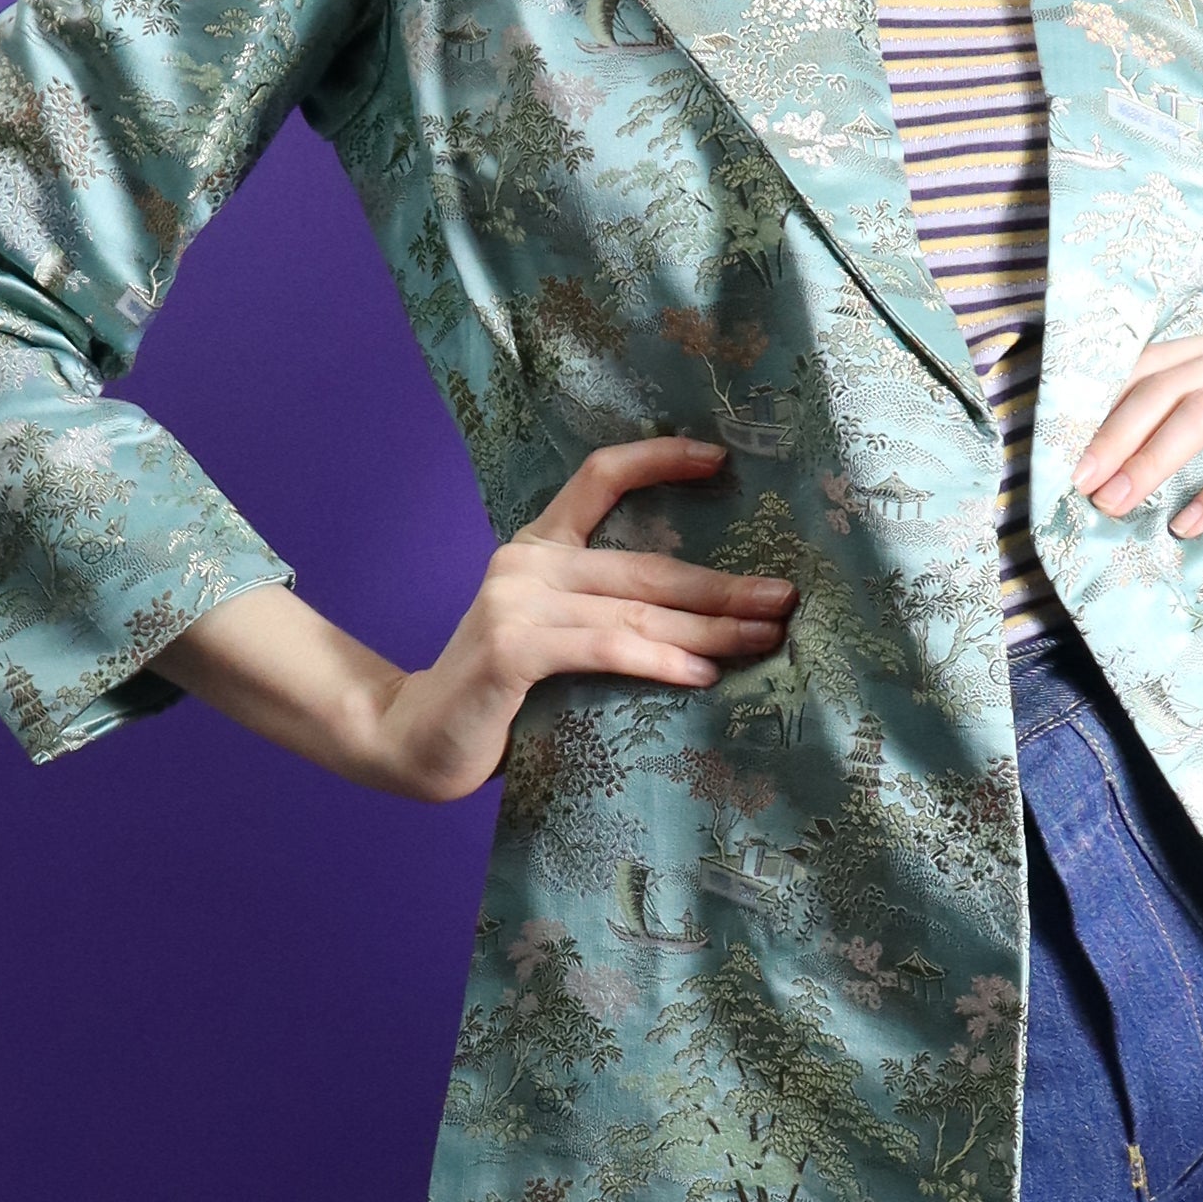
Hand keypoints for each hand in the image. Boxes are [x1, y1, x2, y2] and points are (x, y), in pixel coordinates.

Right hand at [155, 436, 793, 802]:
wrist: (414, 741)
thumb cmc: (497, 700)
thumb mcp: (551, 641)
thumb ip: (602, 617)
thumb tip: (706, 625)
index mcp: (538, 549)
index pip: (599, 478)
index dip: (659, 460)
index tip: (722, 460)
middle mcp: (527, 562)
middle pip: (647, 566)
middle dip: (726, 585)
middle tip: (788, 597)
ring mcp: (516, 601)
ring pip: (638, 610)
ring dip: (712, 627)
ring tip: (768, 637)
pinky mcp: (513, 647)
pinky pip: (605, 648)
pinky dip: (659, 659)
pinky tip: (704, 673)